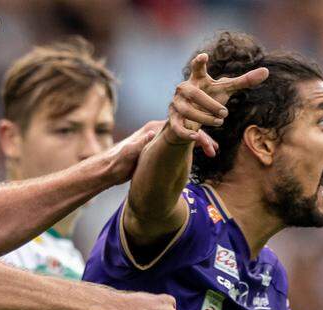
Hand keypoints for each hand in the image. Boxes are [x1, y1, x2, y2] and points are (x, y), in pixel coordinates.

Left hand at [102, 120, 216, 184]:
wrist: (109, 170)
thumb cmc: (117, 162)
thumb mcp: (128, 153)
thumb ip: (140, 143)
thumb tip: (153, 132)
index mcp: (152, 130)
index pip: (179, 126)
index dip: (194, 132)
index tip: (205, 142)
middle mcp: (157, 132)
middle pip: (185, 129)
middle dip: (201, 138)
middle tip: (213, 150)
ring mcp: (159, 139)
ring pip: (184, 137)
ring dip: (198, 143)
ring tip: (212, 152)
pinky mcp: (158, 148)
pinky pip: (179, 145)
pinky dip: (191, 148)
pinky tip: (200, 154)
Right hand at [163, 53, 268, 145]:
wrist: (188, 118)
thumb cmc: (209, 98)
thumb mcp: (226, 90)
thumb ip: (244, 81)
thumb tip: (267, 71)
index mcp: (197, 79)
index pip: (197, 68)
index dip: (200, 62)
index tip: (204, 56)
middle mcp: (184, 89)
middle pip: (195, 93)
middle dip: (210, 104)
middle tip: (225, 112)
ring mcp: (176, 104)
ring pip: (188, 111)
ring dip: (204, 118)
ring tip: (219, 122)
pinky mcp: (173, 120)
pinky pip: (177, 126)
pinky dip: (186, 132)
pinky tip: (196, 137)